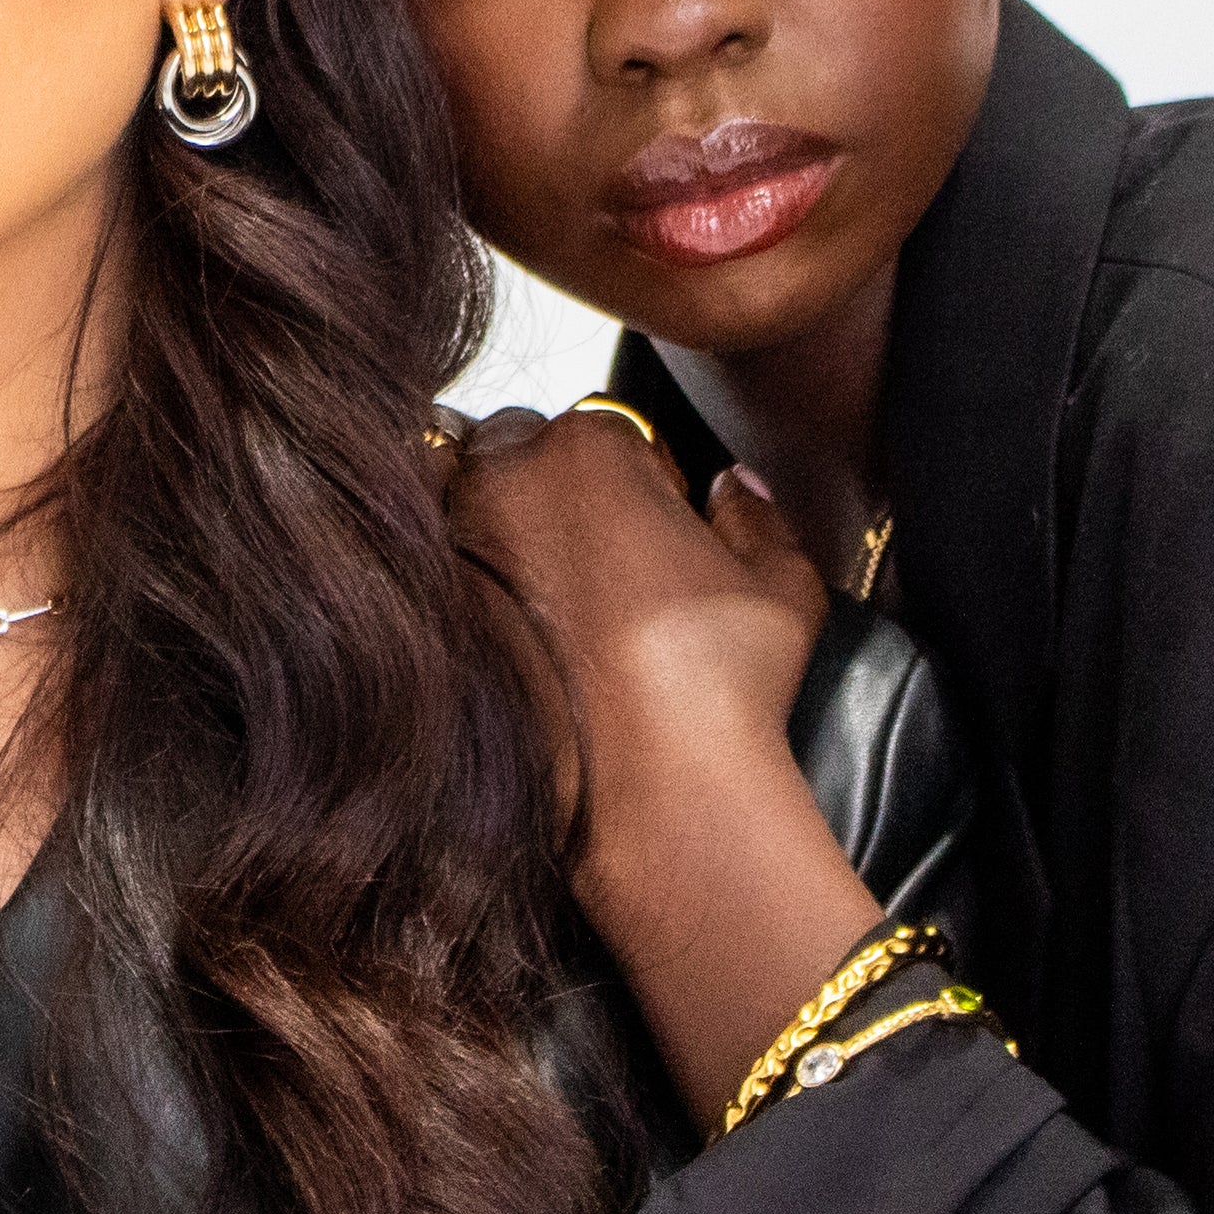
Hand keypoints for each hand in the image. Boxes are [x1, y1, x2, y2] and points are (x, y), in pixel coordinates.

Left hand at [447, 406, 876, 1128]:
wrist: (653, 785)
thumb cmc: (721, 680)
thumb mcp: (784, 583)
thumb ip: (757, 515)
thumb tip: (733, 488)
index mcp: (589, 444)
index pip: (608, 428)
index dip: (640, 478)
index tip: (660, 525)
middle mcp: (504, 476)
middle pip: (521, 450)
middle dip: (553, 487)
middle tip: (603, 560)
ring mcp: (453, 541)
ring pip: (467, 503)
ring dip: (500, 531)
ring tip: (555, 602)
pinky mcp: (429, 607)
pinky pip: (441, 573)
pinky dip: (469, 590)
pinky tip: (517, 639)